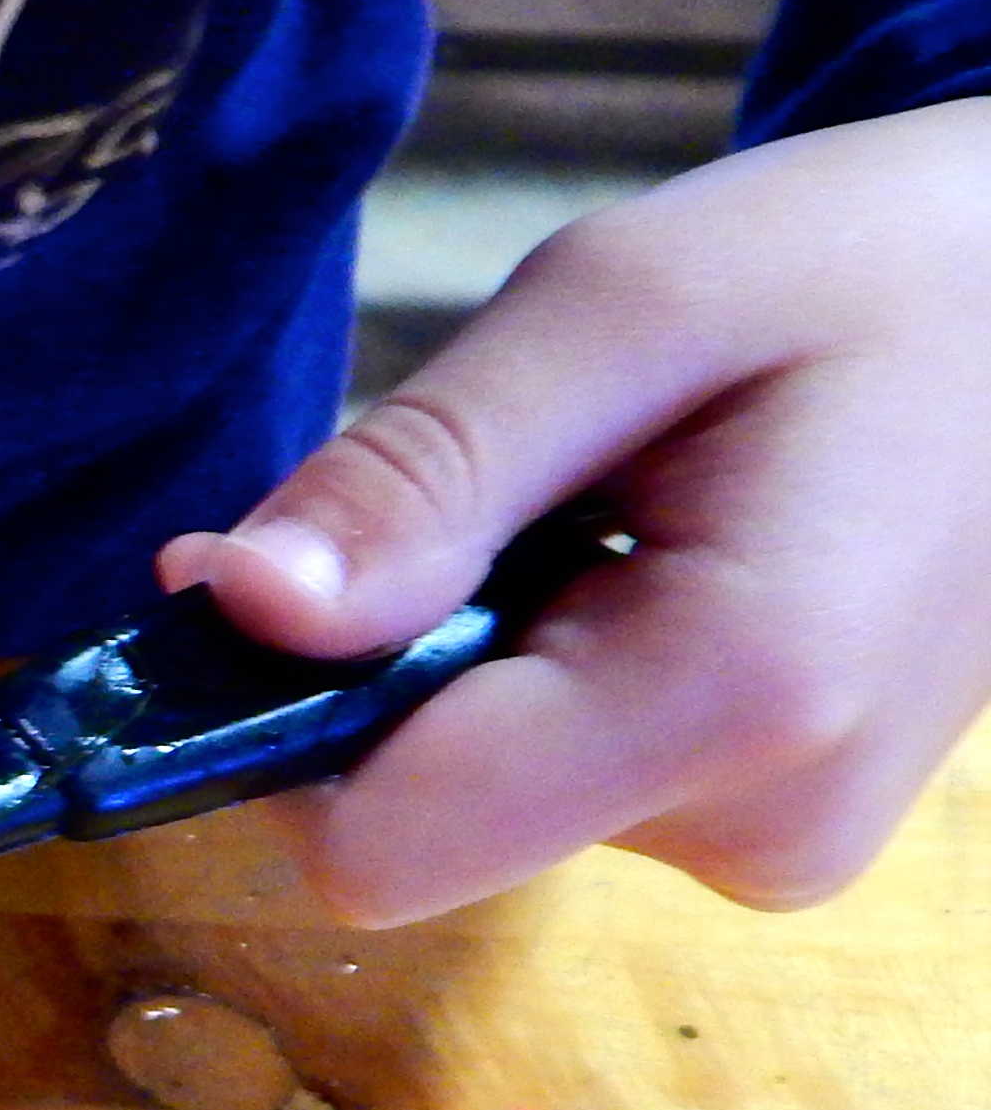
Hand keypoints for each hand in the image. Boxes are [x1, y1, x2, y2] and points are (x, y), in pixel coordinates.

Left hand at [160, 99, 990, 925]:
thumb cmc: (871, 265)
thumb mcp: (627, 305)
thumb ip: (425, 471)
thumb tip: (238, 605)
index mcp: (736, 700)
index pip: (378, 843)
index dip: (267, 723)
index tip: (256, 576)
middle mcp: (760, 826)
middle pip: (415, 812)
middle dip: (383, 657)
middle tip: (501, 480)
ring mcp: (775, 844)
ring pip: (482, 788)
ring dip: (475, 644)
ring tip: (621, 501)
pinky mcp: (769, 827)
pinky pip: (561, 769)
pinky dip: (545, 660)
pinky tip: (654, 551)